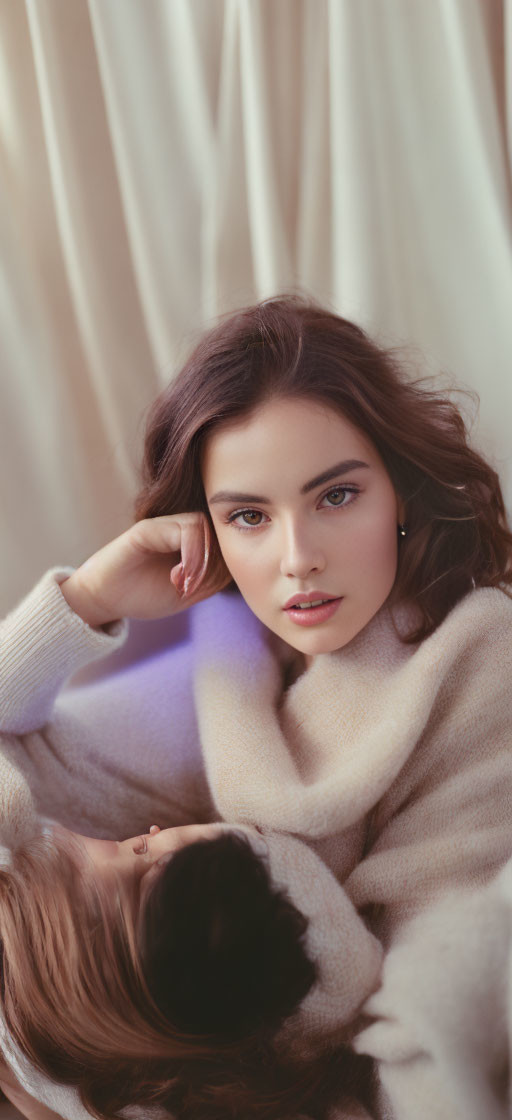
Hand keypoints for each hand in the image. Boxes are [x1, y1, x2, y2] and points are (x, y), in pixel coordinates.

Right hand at [60, 513, 231, 626]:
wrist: (102, 600)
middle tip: (197, 587)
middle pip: (218, 531)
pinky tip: (178, 577)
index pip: (224, 542)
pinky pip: (183, 529)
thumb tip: (234, 567)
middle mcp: (178, 527)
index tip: (205, 589)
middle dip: (216, 562)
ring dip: (203, 558)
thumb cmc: (142, 595)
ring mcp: (163, 524)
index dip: (224, 565)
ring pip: (203, 525)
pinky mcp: (148, 528)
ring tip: (187, 583)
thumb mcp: (186, 592)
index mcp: (190, 541)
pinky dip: (190, 555)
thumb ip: (211, 579)